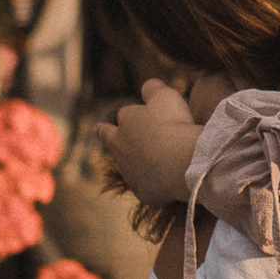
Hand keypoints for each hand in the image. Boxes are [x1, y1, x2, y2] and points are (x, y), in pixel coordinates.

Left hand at [108, 78, 200, 208]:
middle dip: (104, 134)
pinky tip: (166, 182)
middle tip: (98, 130)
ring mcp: (130, 172)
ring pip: (128, 165)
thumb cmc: (174, 125)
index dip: (127, 115)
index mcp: (126, 123)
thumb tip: (147, 87)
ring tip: (150, 162)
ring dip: (136, 162)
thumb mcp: (164, 96)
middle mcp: (121, 148)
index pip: (122, 115)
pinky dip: (154, 183)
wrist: (181, 163)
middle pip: (109, 140)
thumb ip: (152, 88)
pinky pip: (148, 186)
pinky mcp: (143, 191)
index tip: (126, 115)